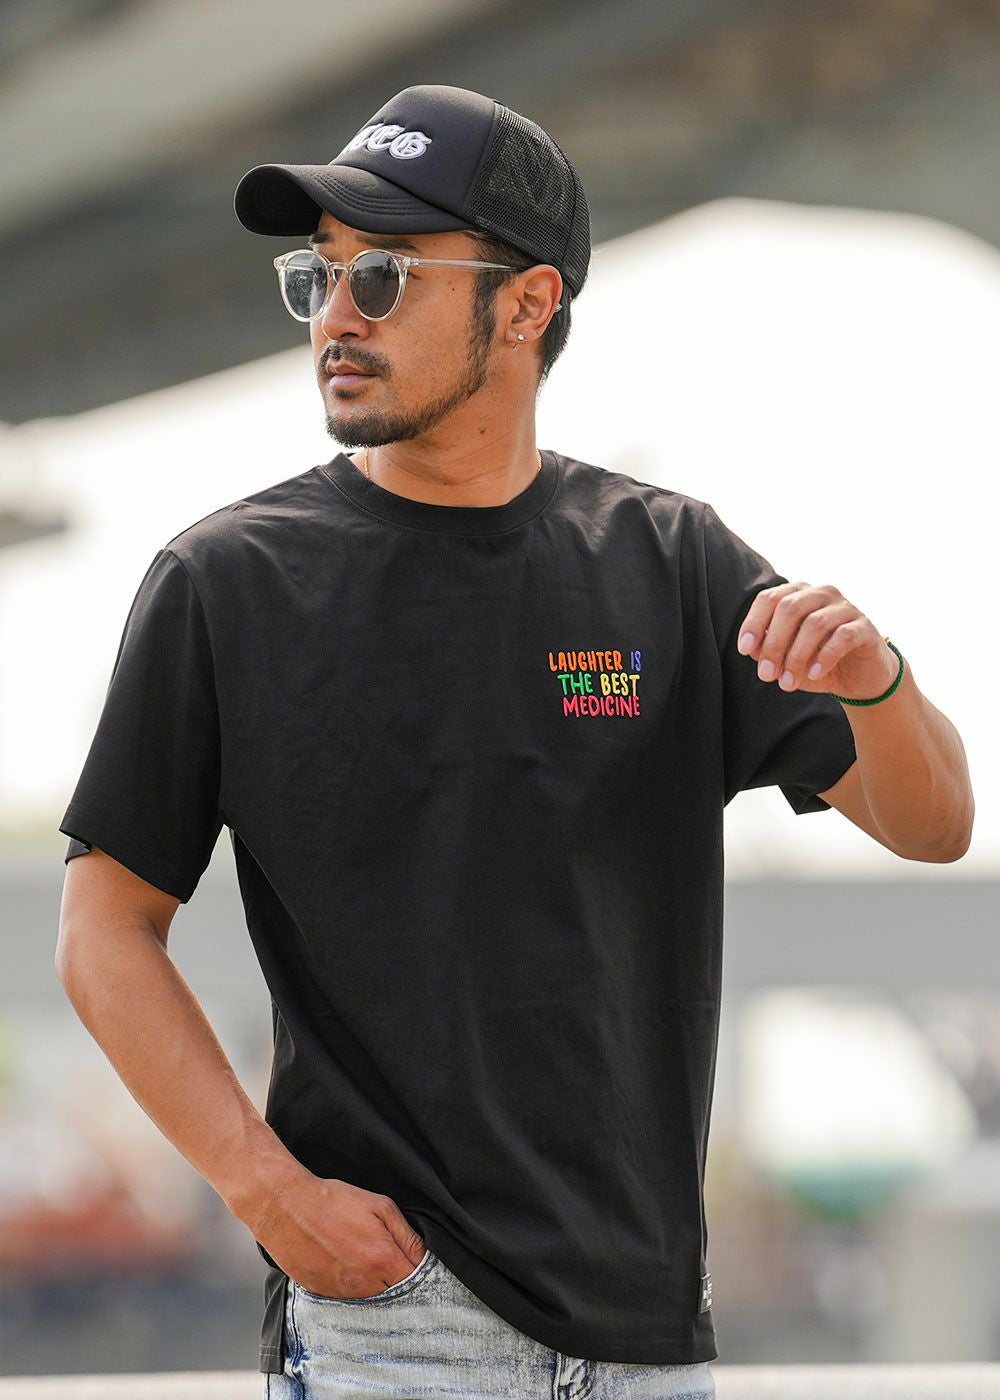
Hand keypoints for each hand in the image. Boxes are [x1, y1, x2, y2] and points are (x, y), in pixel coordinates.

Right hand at [250, 1166, 426, 1298]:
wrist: (288, 1207)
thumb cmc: (333, 1202)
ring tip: (360, 1256)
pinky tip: (343, 1263)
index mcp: (382, 1259)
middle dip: (396, 1278)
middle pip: (394, 1293)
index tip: (412, 1260)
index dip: (417, 1269)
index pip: (415, 1279)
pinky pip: (346, 1297)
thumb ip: (406, 1234)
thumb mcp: (379, 1206)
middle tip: (385, 1256)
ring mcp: (341, 1292)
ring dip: (373, 1283)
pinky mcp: (323, 1294)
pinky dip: (351, 1285)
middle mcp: (364, 1283)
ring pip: (370, 1298)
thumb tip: (422, 1255)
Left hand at [736, 581, 897, 700]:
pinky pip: (842, 636)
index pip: (770, 598)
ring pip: (815, 623)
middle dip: (774, 644)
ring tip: (787, 683)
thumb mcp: (785, 659)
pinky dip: (824, 657)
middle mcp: (822, 594)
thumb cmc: (816, 663)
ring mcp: (845, 607)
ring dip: (797, 656)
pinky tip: (814, 674)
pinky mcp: (864, 627)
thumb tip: (750, 647)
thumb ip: (766, 649)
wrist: (857, 679)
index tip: (744, 650)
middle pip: (790, 608)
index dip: (754, 622)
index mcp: (798, 595)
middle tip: (766, 675)